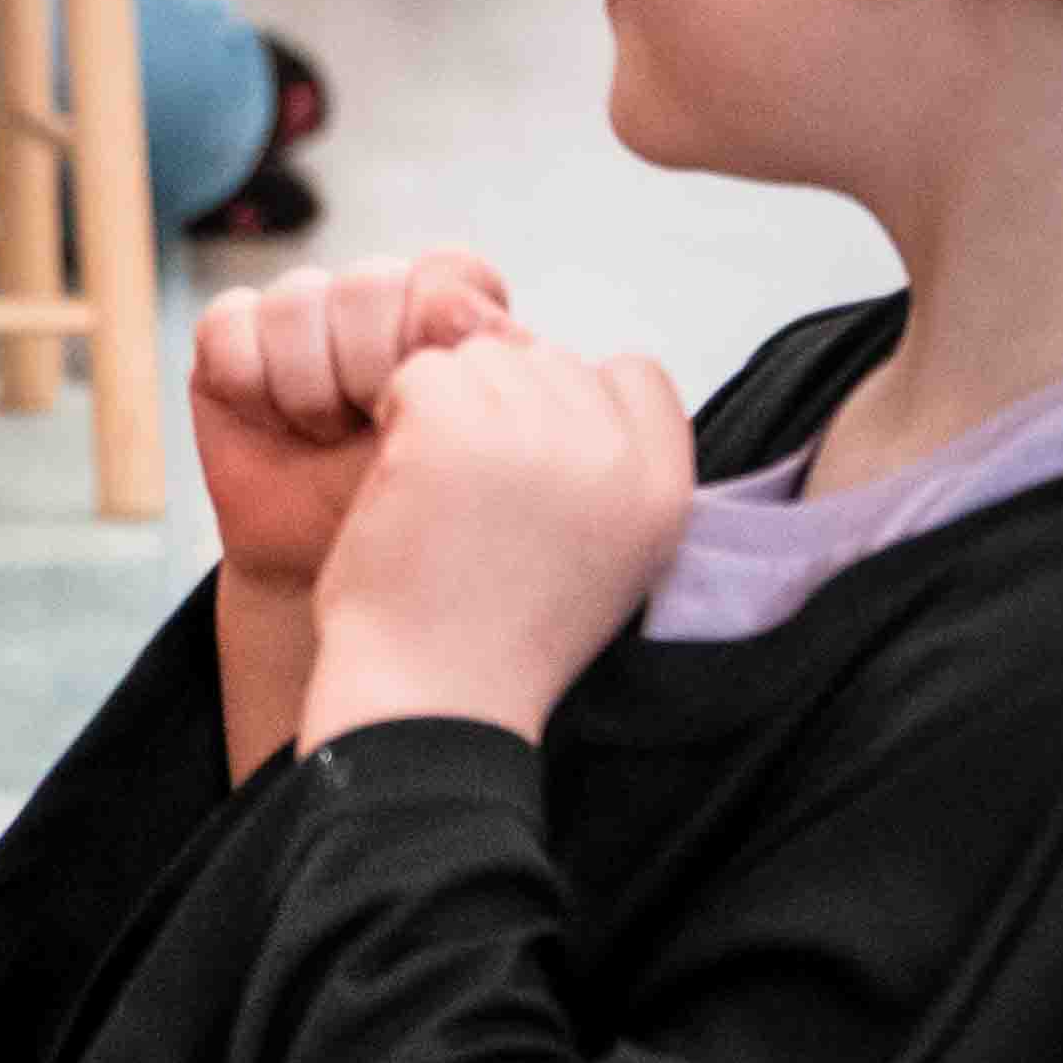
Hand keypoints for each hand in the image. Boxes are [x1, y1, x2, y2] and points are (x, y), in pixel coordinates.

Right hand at [193, 252, 515, 595]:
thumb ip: (509, 378)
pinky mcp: (231, 357)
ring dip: (311, 384)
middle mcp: (378, 318)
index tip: (444, 397)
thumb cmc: (451, 536)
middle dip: (372, 364)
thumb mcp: (502, 458)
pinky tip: (277, 428)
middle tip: (379, 431)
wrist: (369, 607)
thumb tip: (474, 317)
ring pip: (298, 295)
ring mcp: (305, 333)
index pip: (446, 272)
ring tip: (326, 442)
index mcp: (454, 326)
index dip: (440, 326)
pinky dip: (251, 378)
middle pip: (370, 280)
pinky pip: (228, 323)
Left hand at [297, 329, 697, 748]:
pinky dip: (398, 417)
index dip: (570, 404)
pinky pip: (420, 374)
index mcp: (664, 490)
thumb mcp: (608, 558)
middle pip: (548, 360)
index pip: (633, 375)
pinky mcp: (454, 429)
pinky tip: (401, 483)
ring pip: (480, 359)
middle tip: (469, 495)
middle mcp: (613, 455)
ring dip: (444, 412)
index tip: (530, 465)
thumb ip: (612, 470)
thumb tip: (574, 387)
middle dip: (499, 408)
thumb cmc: (497, 642)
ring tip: (437, 497)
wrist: (431, 703)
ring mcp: (535, 437)